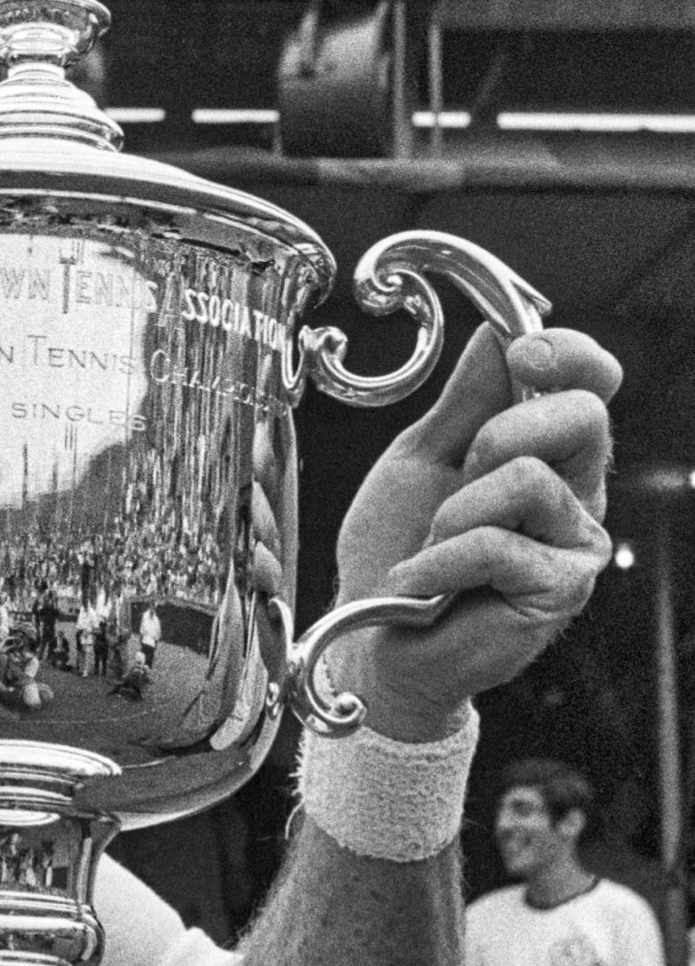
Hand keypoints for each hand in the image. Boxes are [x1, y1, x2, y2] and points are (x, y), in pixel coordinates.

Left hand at [329, 327, 617, 740]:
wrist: (373, 635)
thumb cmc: (397, 549)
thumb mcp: (420, 459)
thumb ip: (463, 401)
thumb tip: (499, 330)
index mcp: (547, 450)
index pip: (592, 382)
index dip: (568, 354)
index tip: (520, 354)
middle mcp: (577, 492)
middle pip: (582, 415)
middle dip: (499, 434)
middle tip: (459, 477)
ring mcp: (576, 542)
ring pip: (531, 478)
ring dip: (456, 512)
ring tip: (434, 548)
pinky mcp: (559, 590)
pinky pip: (499, 545)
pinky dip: (440, 561)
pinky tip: (422, 585)